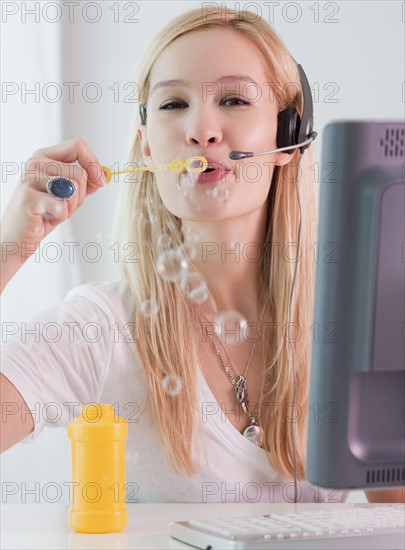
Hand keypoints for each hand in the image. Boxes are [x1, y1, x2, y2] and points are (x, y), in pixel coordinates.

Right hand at [1, 138, 106, 264]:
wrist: (18, 235)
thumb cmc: (42, 213)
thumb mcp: (67, 195)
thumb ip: (84, 183)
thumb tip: (103, 176)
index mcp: (45, 157)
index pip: (78, 146)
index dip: (93, 163)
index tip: (101, 181)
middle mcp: (36, 163)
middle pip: (79, 172)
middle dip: (81, 196)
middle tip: (66, 206)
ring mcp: (30, 179)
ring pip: (73, 188)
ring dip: (71, 207)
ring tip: (55, 211)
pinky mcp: (29, 198)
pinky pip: (62, 206)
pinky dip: (61, 216)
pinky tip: (46, 217)